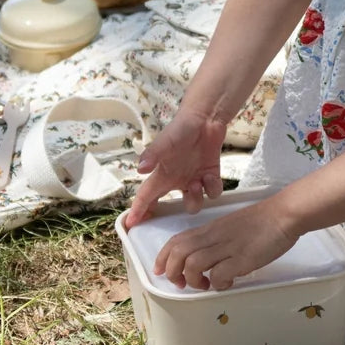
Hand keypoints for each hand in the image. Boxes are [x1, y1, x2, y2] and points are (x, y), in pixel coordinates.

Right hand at [124, 110, 228, 227]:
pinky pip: (212, 192)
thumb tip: (140, 169)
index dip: (138, 211)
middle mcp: (177, 181)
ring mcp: (194, 180)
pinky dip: (212, 188)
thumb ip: (152, 154)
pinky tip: (209, 176)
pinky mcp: (211, 176)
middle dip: (167, 214)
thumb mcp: (164, 141)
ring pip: (193, 204)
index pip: (146, 196)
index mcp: (162, 175)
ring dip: (195, 198)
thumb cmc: (180, 129)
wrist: (205, 120)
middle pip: (168, 205)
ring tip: (196, 183)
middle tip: (167, 219)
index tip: (131, 225)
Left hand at [152, 199, 297, 290]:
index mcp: (209, 228)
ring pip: (193, 264)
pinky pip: (219, 275)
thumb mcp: (229, 226)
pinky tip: (227, 282)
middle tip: (182, 283)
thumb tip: (206, 261)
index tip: (161, 271)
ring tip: (205, 285)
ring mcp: (228, 247)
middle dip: (172, 272)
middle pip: (178, 253)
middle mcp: (214, 236)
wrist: (283, 214)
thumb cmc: (260, 221)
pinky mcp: (243, 258)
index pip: (176, 240)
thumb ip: (215, 240)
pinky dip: (217, 284)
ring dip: (193, 280)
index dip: (163, 257)